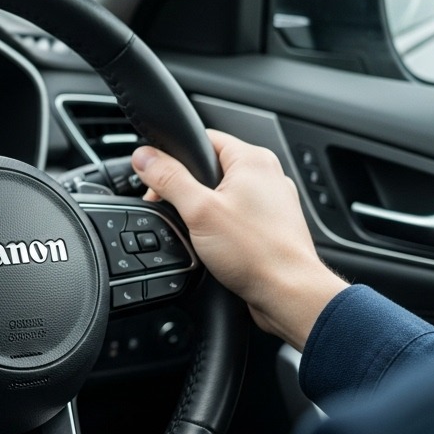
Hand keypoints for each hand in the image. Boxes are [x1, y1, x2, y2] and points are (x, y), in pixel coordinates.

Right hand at [131, 130, 346, 350]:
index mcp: (253, 159)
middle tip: (176, 212)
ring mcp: (272, 200)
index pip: (203, 139)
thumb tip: (145, 157)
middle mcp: (267, 174)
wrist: (288, 294)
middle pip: (210, 168)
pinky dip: (221, 226)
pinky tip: (216, 244)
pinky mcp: (272, 224)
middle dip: (186, 189)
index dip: (174, 157)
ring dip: (204, 210)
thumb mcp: (198, 211)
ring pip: (223, 194)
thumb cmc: (256, 253)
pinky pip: (236, 215)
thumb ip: (168, 179)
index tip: (158, 181)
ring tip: (199, 232)